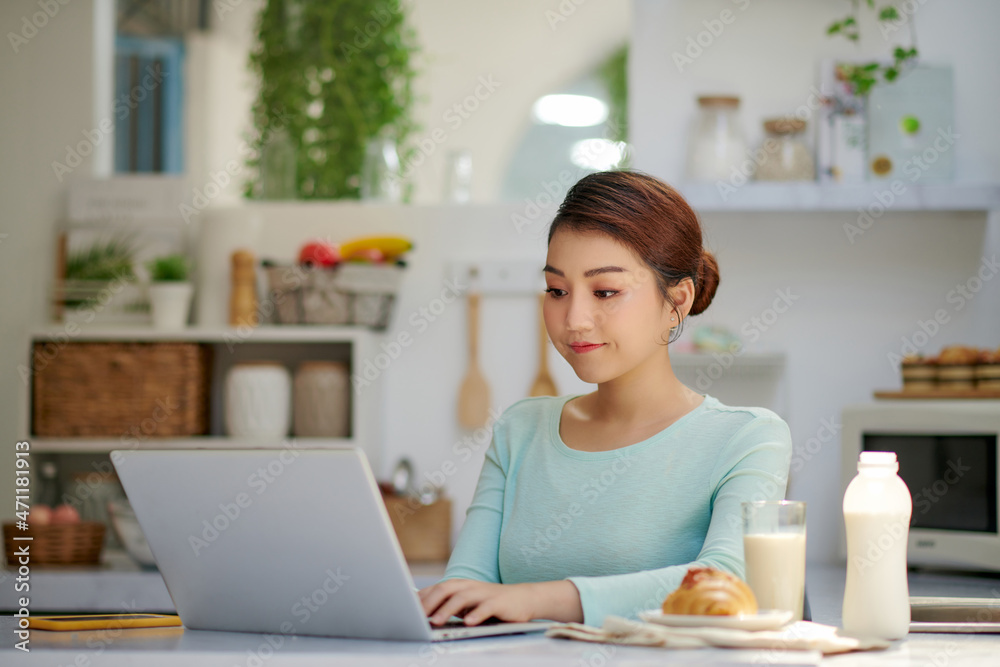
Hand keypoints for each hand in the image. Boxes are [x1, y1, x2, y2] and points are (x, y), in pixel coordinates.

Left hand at [419, 578, 583, 625]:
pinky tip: (468, 622)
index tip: (406, 609)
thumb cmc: (490, 603)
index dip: (421, 599)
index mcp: (460, 585)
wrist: (523, 599)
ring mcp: (484, 593)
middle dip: (429, 603)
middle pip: (446, 589)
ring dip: (447, 609)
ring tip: (436, 621)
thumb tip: (422, 611)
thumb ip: (448, 604)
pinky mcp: (499, 603)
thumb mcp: (467, 603)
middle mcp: (470, 586)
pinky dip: (476, 614)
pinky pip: (486, 607)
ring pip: (463, 598)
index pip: (436, 589)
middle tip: (416, 616)